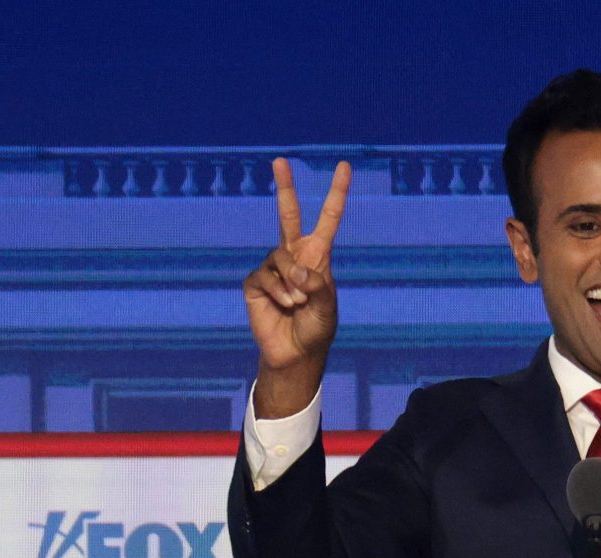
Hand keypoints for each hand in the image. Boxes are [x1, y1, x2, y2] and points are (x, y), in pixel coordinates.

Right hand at [242, 157, 351, 416]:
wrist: (295, 352)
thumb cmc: (316, 328)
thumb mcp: (327, 308)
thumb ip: (318, 287)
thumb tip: (298, 272)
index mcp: (318, 255)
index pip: (328, 218)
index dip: (337, 193)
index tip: (345, 166)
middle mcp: (294, 255)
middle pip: (287, 214)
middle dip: (285, 187)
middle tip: (280, 161)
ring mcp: (273, 266)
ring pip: (279, 258)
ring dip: (291, 284)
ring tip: (298, 304)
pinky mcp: (255, 281)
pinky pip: (264, 277)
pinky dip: (277, 293)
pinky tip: (283, 306)